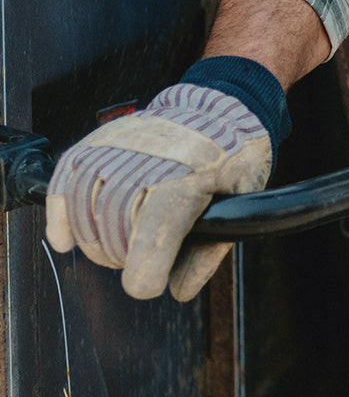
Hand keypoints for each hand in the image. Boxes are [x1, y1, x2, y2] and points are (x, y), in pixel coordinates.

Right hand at [44, 84, 271, 300]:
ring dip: (95, 243)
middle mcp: (148, 160)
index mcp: (189, 177)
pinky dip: (59, 215)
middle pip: (114, 229)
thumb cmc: (234, 154)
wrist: (220, 106)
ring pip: (85, 209)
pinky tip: (65, 239)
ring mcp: (118, 147)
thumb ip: (210, 251)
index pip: (152, 233)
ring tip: (118, 249)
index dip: (144, 272)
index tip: (148, 286)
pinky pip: (65, 180)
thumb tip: (177, 289)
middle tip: (143, 262)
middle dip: (124, 259)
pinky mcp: (99, 141)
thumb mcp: (242, 201)